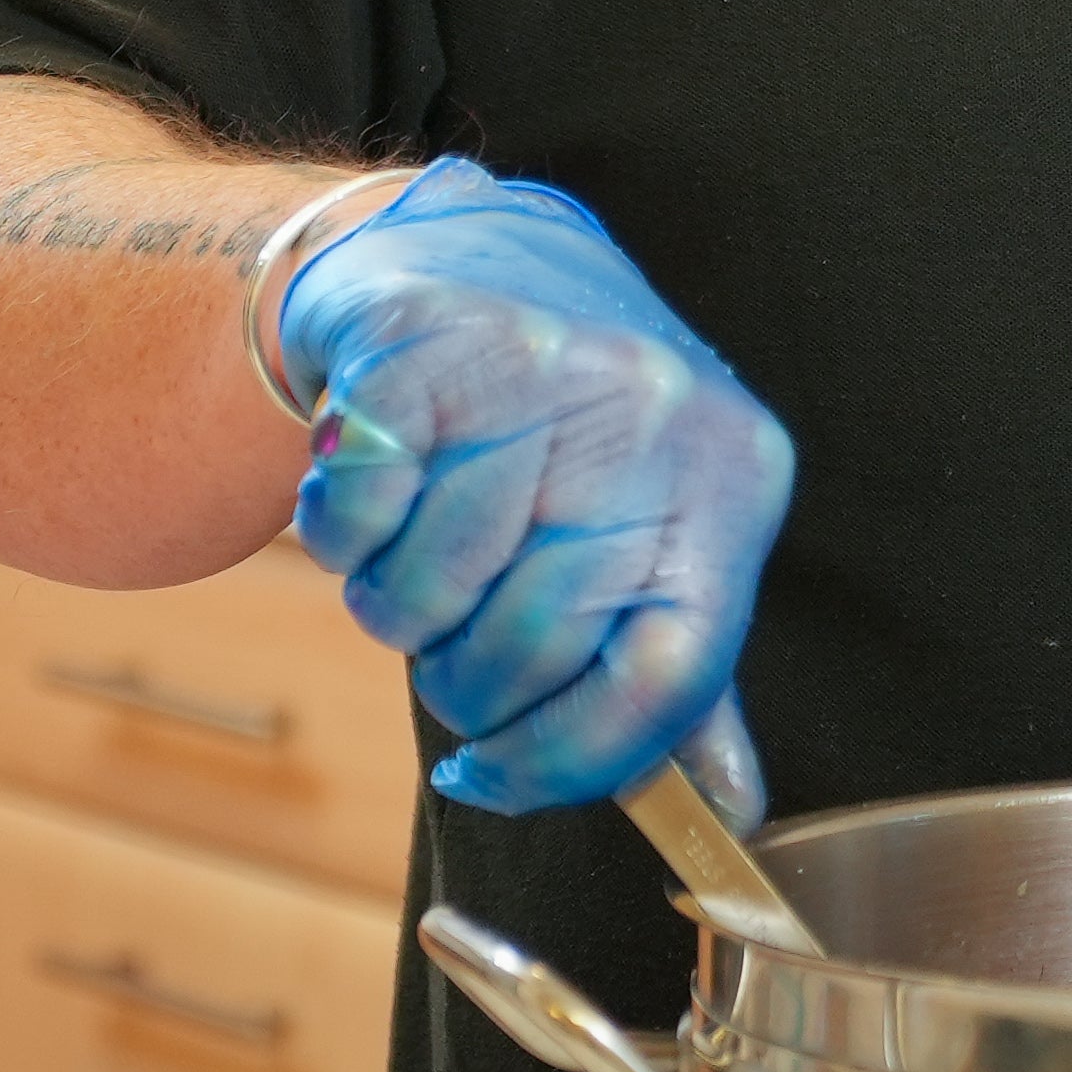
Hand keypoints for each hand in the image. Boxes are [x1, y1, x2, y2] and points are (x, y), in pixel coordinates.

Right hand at [273, 162, 796, 818]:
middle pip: (527, 650)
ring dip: (391, 600)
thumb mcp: (654, 531)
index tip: (494, 778)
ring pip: (420, 594)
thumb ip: (678, 673)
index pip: (669, 677)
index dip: (568, 760)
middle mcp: (653, 419)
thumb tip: (727, 811)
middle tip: (451, 628)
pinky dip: (338, 533)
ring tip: (417, 535)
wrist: (466, 260)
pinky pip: (350, 522)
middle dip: (463, 679)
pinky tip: (373, 485)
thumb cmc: (569, 432)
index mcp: (732, 482)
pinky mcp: (420, 345)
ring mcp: (541, 371)